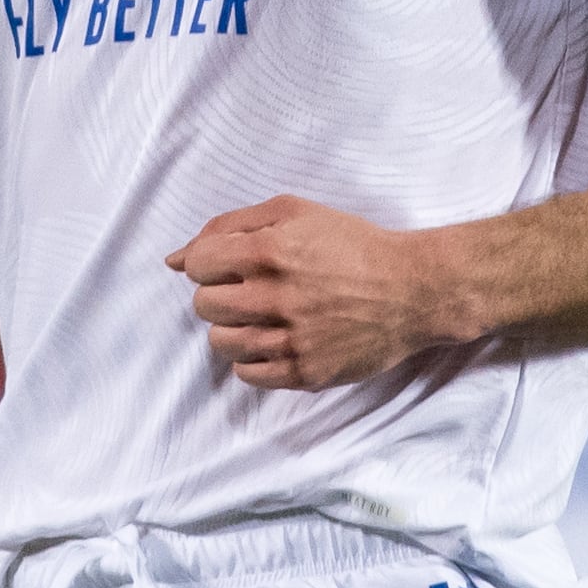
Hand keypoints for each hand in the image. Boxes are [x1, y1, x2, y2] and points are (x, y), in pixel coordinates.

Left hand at [176, 195, 463, 389]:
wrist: (413, 289)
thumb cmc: (351, 244)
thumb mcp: (292, 212)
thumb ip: (227, 226)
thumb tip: (175, 259)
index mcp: (270, 250)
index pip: (197, 266)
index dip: (209, 264)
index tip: (231, 265)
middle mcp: (276, 297)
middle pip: (203, 307)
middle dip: (218, 296)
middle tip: (250, 291)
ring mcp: (292, 339)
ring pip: (221, 343)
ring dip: (234, 328)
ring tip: (264, 316)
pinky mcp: (306, 372)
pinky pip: (248, 375)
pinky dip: (253, 359)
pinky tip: (276, 340)